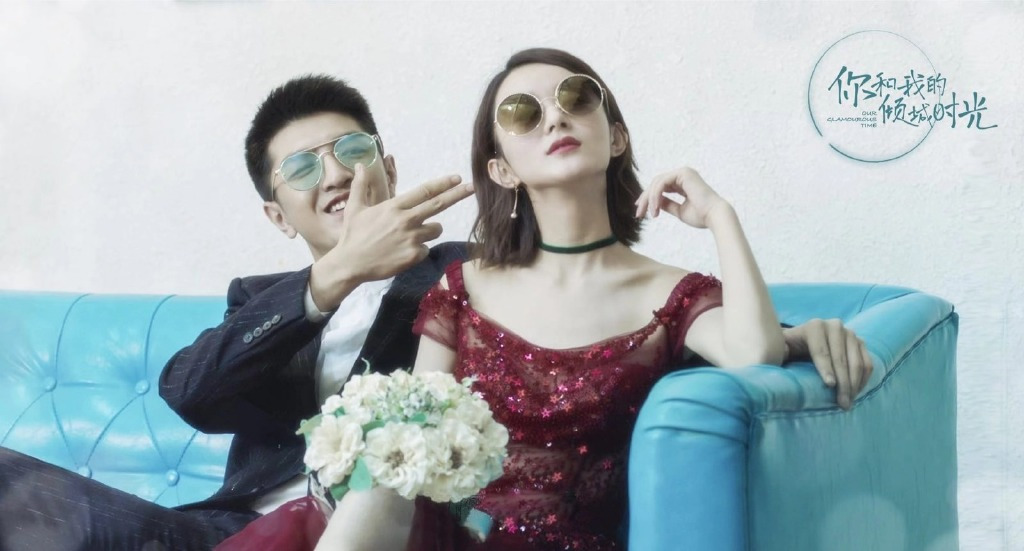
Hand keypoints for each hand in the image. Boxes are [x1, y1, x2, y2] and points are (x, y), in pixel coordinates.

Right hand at [311, 166, 473, 309]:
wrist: (350, 264)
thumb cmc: (352, 235)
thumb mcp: (355, 208)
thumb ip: (361, 185)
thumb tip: (359, 164)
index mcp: (394, 206)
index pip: (425, 191)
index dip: (443, 183)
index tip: (457, 178)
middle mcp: (406, 220)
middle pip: (439, 204)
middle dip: (457, 194)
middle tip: (472, 187)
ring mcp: (411, 238)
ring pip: (435, 229)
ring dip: (429, 230)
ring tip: (407, 236)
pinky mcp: (414, 256)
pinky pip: (426, 249)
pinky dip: (418, 250)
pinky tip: (401, 252)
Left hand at [634, 167, 729, 228]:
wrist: (714, 216)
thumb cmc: (701, 216)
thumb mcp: (679, 210)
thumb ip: (667, 204)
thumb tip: (655, 203)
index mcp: (683, 182)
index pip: (660, 187)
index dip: (648, 198)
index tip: (640, 211)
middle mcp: (683, 175)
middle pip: (656, 183)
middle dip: (645, 198)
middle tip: (638, 213)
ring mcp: (683, 172)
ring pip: (657, 183)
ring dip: (650, 199)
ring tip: (649, 214)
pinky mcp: (683, 173)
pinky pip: (662, 183)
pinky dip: (655, 195)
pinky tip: (655, 208)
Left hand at [783, 319, 873, 410]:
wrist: (806, 341)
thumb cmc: (790, 349)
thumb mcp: (781, 348)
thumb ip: (777, 352)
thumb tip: (766, 358)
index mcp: (814, 327)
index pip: (821, 350)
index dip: (826, 368)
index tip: (829, 385)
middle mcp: (834, 326)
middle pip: (841, 358)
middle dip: (842, 383)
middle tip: (842, 403)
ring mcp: (850, 333)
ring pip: (857, 362)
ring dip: (854, 385)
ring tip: (848, 402)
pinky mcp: (860, 342)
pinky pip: (867, 363)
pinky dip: (863, 380)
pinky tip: (856, 393)